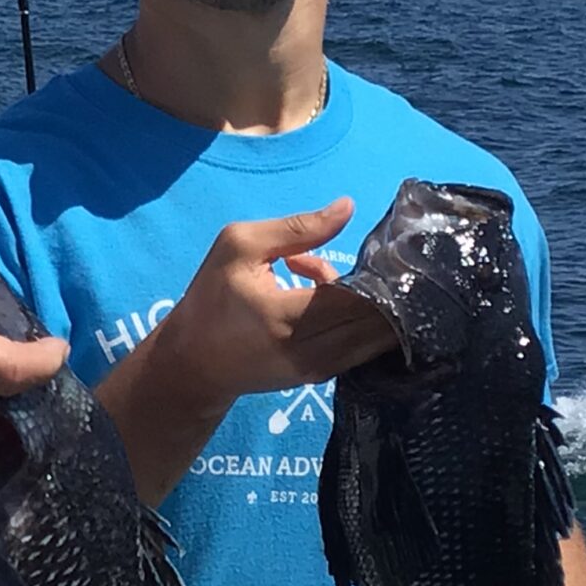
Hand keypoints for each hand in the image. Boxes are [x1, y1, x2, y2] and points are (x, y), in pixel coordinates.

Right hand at [142, 200, 397, 411]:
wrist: (193, 363)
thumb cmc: (212, 299)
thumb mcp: (239, 247)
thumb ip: (296, 228)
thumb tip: (348, 207)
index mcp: (284, 314)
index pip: (356, 297)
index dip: (381, 275)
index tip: (392, 252)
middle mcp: (306, 349)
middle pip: (374, 321)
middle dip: (389, 292)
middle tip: (391, 263)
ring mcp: (316, 369)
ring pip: (374, 339)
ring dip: (380, 310)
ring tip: (366, 279)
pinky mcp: (320, 378)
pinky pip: (361, 350)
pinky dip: (366, 326)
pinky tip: (349, 301)